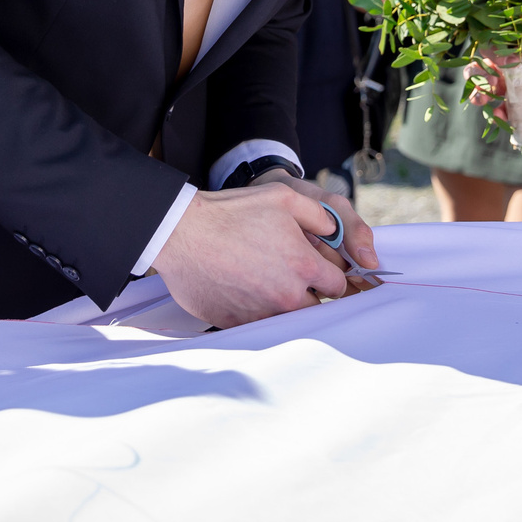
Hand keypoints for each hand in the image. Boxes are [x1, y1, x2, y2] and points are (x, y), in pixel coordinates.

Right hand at [155, 175, 370, 326]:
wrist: (182, 234)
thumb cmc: (231, 213)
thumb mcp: (283, 198)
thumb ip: (320, 216)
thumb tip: (336, 232)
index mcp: (304, 266)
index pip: (339, 285)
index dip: (332, 275)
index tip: (320, 270)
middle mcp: (287, 296)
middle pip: (316, 306)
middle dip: (309, 292)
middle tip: (289, 274)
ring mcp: (262, 313)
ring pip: (287, 317)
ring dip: (282, 303)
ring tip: (262, 279)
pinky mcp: (237, 323)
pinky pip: (258, 323)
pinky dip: (255, 310)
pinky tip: (242, 288)